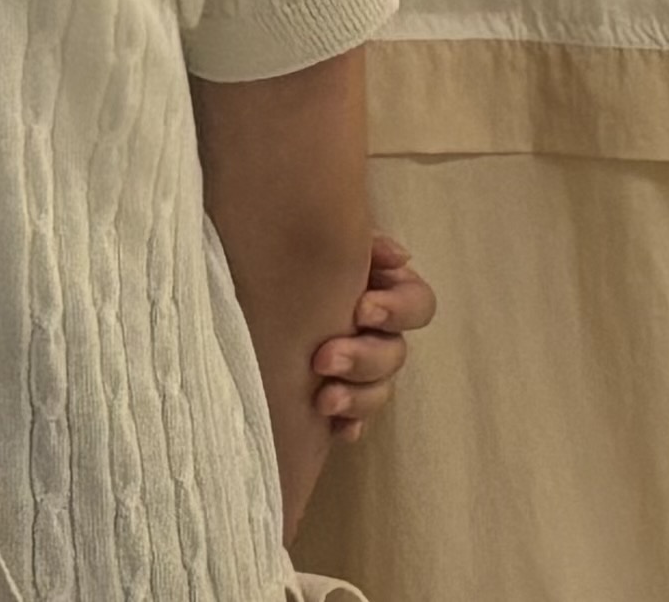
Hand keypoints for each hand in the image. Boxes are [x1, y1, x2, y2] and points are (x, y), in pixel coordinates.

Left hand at [313, 233, 434, 439]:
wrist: (250, 281)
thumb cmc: (294, 249)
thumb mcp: (325, 238)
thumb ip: (365, 244)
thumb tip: (400, 256)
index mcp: (385, 290)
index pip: (418, 304)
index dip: (397, 311)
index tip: (360, 310)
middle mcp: (380, 332)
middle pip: (395, 354)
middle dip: (363, 359)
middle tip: (323, 358)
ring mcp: (363, 369)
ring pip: (379, 390)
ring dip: (357, 397)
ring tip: (323, 400)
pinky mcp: (342, 397)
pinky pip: (356, 420)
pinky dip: (350, 424)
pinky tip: (338, 430)